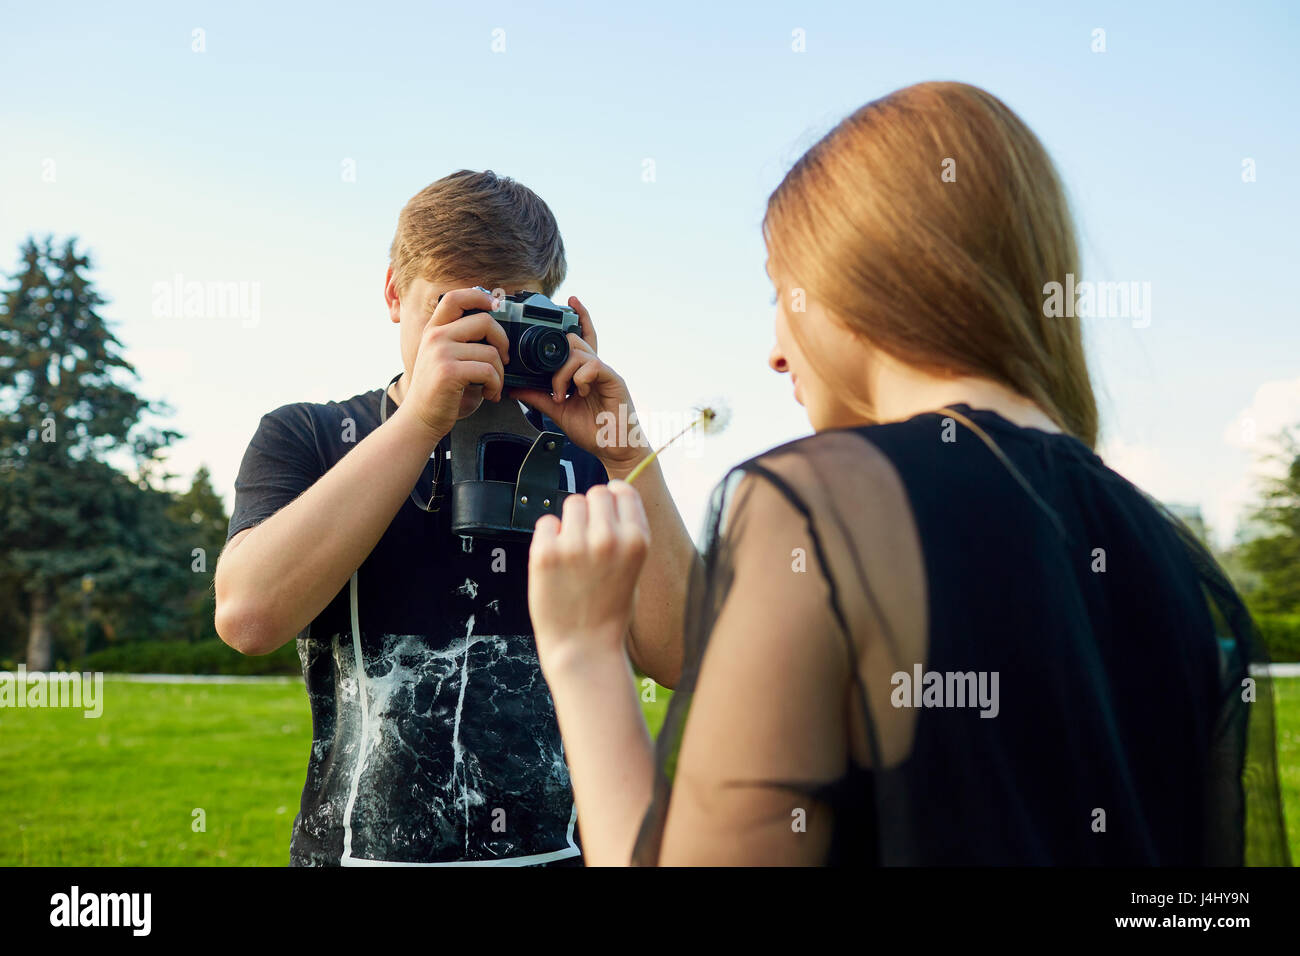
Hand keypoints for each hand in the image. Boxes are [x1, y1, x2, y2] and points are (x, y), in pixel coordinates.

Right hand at [403, 287, 510, 440]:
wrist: (420, 418)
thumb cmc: (440, 390)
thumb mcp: (445, 357)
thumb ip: (463, 340)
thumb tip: (497, 328)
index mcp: (435, 329)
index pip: (455, 297)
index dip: (480, 296)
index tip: (495, 306)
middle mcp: (435, 336)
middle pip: (484, 321)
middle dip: (503, 341)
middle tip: (503, 359)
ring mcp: (440, 352)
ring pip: (491, 351)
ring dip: (500, 373)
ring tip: (493, 385)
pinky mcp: (449, 371)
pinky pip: (488, 371)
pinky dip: (495, 385)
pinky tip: (489, 394)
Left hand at [508, 297, 649, 477]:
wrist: (614, 450)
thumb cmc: (592, 430)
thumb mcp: (557, 411)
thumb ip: (537, 397)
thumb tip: (514, 388)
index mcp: (584, 372)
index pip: (581, 338)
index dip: (579, 317)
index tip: (571, 300)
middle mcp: (595, 368)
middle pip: (574, 341)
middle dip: (556, 358)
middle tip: (552, 385)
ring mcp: (605, 372)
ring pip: (579, 352)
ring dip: (563, 372)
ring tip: (561, 394)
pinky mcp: (614, 380)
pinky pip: (594, 365)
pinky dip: (580, 377)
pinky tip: (579, 392)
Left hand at [528, 481, 650, 671]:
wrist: (584, 648)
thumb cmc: (609, 611)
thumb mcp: (634, 569)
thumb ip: (625, 533)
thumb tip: (609, 498)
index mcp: (636, 541)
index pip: (623, 491)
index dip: (613, 497)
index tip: (606, 507)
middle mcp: (608, 538)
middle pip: (595, 493)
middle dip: (591, 510)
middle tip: (586, 537)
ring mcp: (575, 545)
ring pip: (571, 503)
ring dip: (570, 522)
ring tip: (572, 552)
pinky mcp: (545, 554)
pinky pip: (546, 522)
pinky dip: (548, 536)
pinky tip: (556, 561)